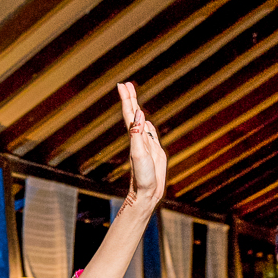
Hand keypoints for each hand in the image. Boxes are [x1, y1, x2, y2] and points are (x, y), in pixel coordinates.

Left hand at [117, 82, 166, 205]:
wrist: (146, 193)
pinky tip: (146, 121)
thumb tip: (138, 113)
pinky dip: (147, 124)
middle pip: (133, 114)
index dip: (126, 99)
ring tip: (132, 97)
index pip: (129, 114)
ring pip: (141, 121)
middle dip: (130, 99)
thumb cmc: (141, 176)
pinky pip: (150, 133)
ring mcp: (146, 144)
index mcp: (134, 137)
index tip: (122, 85)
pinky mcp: (154, 151)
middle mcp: (138, 138)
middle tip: (126, 84)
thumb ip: (138, 134)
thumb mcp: (139, 153)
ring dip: (136, 108)